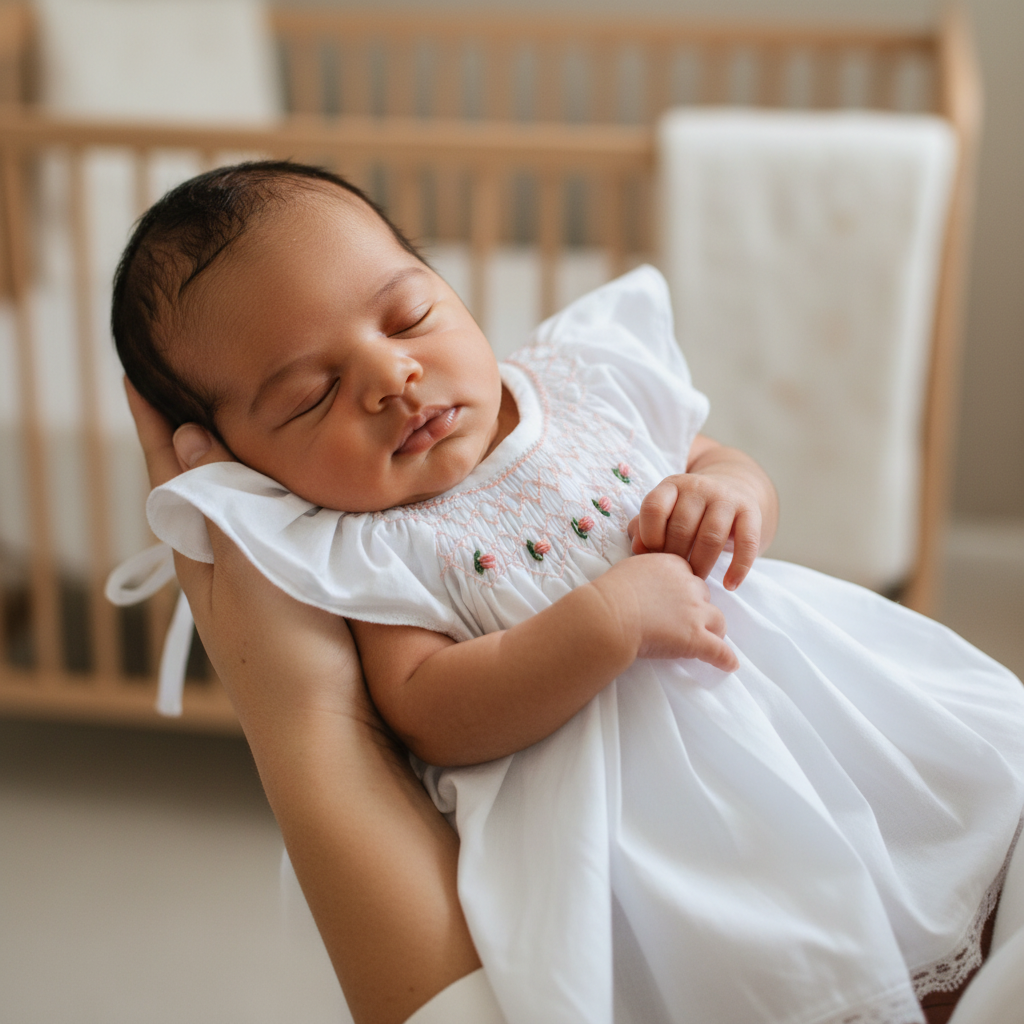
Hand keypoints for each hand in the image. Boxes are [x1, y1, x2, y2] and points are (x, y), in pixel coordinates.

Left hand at [126, 380, 364, 730]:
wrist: (324, 727)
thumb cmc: (283, 653)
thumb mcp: (246, 568)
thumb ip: (219, 502)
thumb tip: (185, 434)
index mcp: (196, 553)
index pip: (165, 470)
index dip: (152, 421)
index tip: (139, 370)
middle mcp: (218, 560)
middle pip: (197, 481)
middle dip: (191, 431)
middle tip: (197, 379)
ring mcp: (254, 576)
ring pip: (237, 502)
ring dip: (234, 457)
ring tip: (243, 414)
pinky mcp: (292, 585)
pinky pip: (273, 522)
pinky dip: (273, 490)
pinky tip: (292, 482)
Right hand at [595, 553, 738, 671]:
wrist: (609, 615)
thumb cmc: (610, 593)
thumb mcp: (629, 569)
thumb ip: (646, 572)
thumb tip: (643, 580)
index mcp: (672, 565)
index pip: (689, 574)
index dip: (683, 588)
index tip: (675, 597)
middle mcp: (688, 586)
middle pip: (704, 595)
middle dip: (697, 606)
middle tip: (685, 619)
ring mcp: (694, 613)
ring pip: (718, 620)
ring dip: (714, 629)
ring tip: (710, 639)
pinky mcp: (695, 639)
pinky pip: (718, 651)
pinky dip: (725, 659)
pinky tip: (730, 665)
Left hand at [628, 470, 763, 590]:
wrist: (732, 489)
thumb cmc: (688, 511)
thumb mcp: (664, 513)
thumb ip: (644, 528)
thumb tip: (638, 549)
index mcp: (672, 486)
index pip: (654, 508)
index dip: (649, 536)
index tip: (653, 555)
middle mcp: (698, 487)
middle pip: (682, 528)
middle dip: (676, 558)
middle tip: (675, 576)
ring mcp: (726, 497)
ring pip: (710, 538)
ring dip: (701, 566)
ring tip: (696, 581)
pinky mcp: (750, 511)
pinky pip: (746, 543)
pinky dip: (738, 568)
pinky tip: (729, 585)